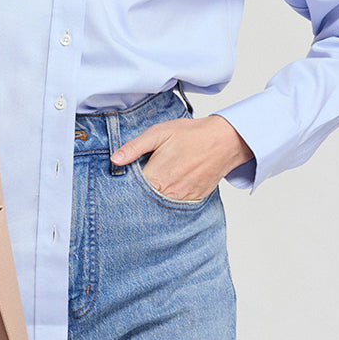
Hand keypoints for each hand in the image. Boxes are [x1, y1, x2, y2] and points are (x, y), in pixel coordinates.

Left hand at [110, 114, 253, 200]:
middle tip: (141, 181)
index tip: (122, 180)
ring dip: (155, 197)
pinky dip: (170, 199)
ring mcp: (182, 199)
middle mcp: (168, 193)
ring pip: (160, 205)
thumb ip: (134, 147)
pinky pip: (176, 205)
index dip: (125, 185)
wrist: (224, 141)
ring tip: (156, 183)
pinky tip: (170, 187)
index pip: (131, 190)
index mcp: (155, 177)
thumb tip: (114, 159)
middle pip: (144, 200)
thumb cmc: (191, 134)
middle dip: (139, 193)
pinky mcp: (194, 201)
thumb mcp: (158, 133)